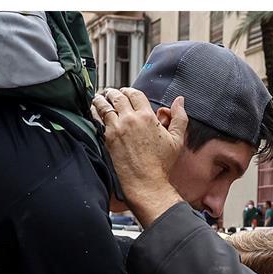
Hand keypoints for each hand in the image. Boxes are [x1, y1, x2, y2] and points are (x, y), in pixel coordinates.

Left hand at [91, 87, 185, 222]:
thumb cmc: (161, 164)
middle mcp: (131, 119)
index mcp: (148, 116)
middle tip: (109, 92)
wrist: (145, 182)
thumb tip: (179, 101)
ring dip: (101, 99)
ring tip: (98, 97)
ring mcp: (117, 128)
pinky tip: (93, 110)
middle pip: (118, 97)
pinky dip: (94, 112)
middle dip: (113, 92)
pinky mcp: (107, 138)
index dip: (129, 91)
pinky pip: (97, 119)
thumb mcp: (176, 139)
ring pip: (105, 105)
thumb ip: (179, 117)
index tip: (125, 92)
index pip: (135, 94)